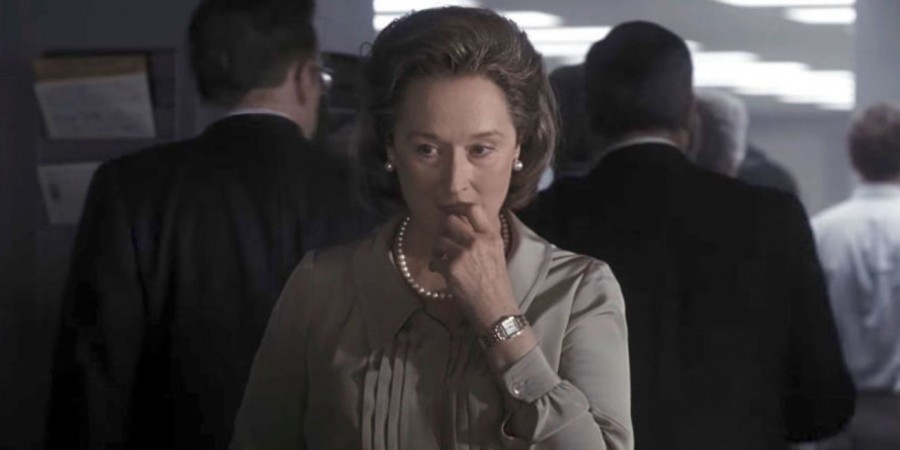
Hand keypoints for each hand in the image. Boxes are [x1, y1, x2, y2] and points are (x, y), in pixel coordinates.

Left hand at [428, 204, 519, 332]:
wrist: (496, 309)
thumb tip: (464, 224)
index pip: (473, 208)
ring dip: (437, 250)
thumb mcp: (497, 254)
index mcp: (491, 236)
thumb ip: (483, 237)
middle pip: (450, 220)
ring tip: (442, 259)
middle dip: (444, 230)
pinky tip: (441, 272)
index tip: (452, 213)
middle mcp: (478, 241)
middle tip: (445, 240)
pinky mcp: (451, 269)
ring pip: (439, 240)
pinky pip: (434, 260)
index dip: (458, 207)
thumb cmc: (497, 284)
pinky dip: (435, 266)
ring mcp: (464, 254)